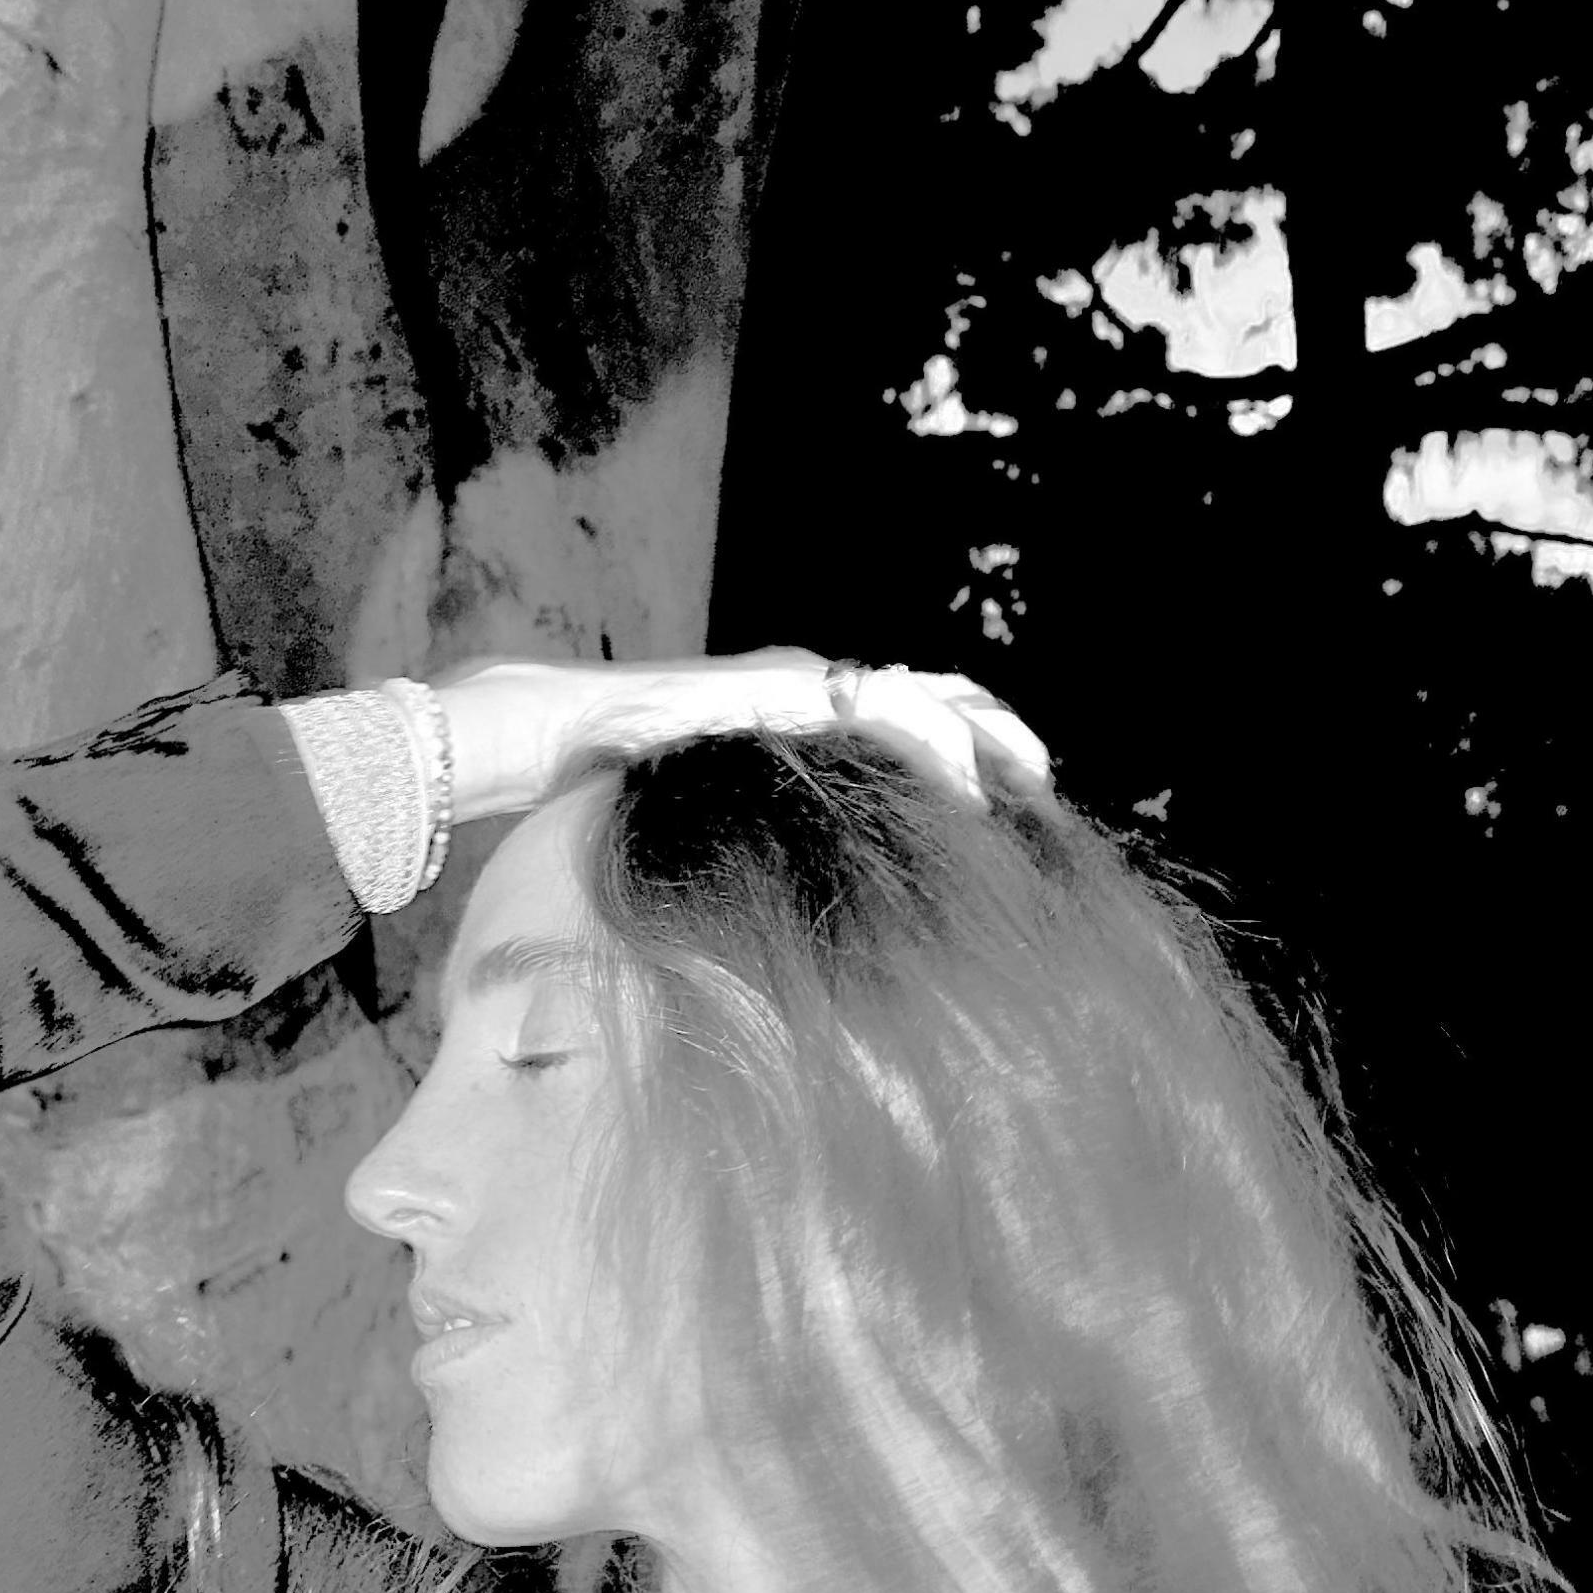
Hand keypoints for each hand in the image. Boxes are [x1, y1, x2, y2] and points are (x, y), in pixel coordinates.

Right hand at [434, 650, 1049, 819]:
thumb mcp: (704, 822)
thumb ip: (756, 842)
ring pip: (930, 694)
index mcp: (798, 715)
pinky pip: (890, 709)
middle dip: (1000, 737)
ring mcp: (802, 679)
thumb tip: (773, 914)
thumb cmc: (610, 789)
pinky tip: (973, 795)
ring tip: (1032, 788)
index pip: (903, 720)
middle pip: (936, 696)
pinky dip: (941, 748)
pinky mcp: (790, 686)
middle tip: (1044, 793)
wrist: (548, 732)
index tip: (1006, 810)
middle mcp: (810, 685)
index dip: (962, 756)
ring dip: (990, 740)